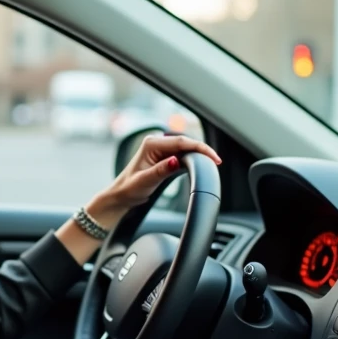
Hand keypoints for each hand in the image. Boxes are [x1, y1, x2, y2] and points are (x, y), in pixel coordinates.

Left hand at [87, 135, 221, 228]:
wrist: (120, 196)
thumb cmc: (128, 188)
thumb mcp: (144, 181)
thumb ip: (161, 170)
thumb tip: (176, 160)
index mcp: (151, 144)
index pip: (181, 142)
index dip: (200, 148)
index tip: (213, 158)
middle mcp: (156, 143)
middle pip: (186, 143)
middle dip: (202, 150)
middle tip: (217, 162)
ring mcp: (161, 149)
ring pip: (185, 148)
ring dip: (198, 155)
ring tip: (211, 163)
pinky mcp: (164, 157)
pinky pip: (182, 155)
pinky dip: (192, 159)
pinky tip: (199, 165)